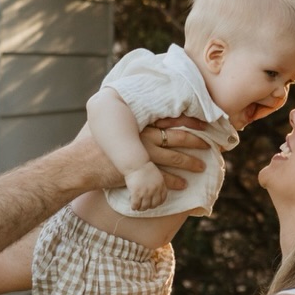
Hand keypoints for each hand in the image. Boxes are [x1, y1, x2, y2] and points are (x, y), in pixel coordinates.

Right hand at [71, 116, 207, 193]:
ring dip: (191, 163)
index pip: (172, 119)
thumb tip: (131, 109)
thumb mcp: (108, 122)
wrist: (82, 163)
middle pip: (178, 138)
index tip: (205, 125)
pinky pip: (164, 178)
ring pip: (175, 158)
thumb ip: (124, 117)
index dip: (191, 122)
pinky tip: (183, 184)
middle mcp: (145, 136)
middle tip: (211, 147)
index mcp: (141, 122)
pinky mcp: (141, 173)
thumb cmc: (93, 142)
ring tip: (202, 167)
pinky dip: (175, 182)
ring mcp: (144, 155)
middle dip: (197, 143)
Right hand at [125, 165, 169, 210]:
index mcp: (161, 185)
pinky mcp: (136, 193)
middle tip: (144, 205)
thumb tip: (155, 191)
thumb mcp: (156, 174)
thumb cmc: (144, 166)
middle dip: (149, 206)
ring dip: (141, 208)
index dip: (157, 203)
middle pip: (154, 205)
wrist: (135, 163)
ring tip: (138, 206)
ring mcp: (145, 192)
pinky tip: (132, 206)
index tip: (152, 203)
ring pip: (145, 207)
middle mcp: (154, 190)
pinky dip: (134, 207)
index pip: (162, 199)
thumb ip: (158, 183)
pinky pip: (136, 205)